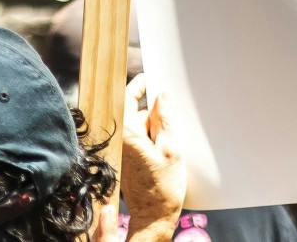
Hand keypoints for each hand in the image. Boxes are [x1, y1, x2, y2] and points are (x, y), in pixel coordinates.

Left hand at [120, 77, 185, 241]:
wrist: (153, 217)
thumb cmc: (162, 188)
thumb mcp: (171, 148)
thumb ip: (166, 120)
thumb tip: (162, 96)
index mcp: (127, 132)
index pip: (129, 96)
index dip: (140, 85)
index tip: (151, 78)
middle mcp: (122, 138)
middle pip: (138, 112)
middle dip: (156, 112)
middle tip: (175, 115)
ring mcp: (125, 149)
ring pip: (142, 127)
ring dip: (157, 128)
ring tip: (174, 141)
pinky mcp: (130, 159)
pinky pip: (142, 140)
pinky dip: (154, 140)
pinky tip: (168, 151)